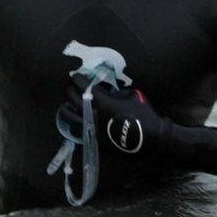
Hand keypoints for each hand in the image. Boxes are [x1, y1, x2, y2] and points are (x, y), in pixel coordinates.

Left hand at [58, 82, 173, 155]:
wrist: (151, 137)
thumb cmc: (143, 113)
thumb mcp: (132, 94)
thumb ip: (116, 91)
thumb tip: (106, 90)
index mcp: (104, 102)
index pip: (85, 87)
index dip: (79, 80)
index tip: (77, 76)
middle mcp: (94, 115)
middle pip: (74, 100)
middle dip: (70, 91)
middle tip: (69, 87)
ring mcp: (94, 129)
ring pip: (71, 118)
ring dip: (66, 109)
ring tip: (64, 106)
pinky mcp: (96, 140)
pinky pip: (79, 131)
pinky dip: (74, 125)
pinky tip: (73, 121)